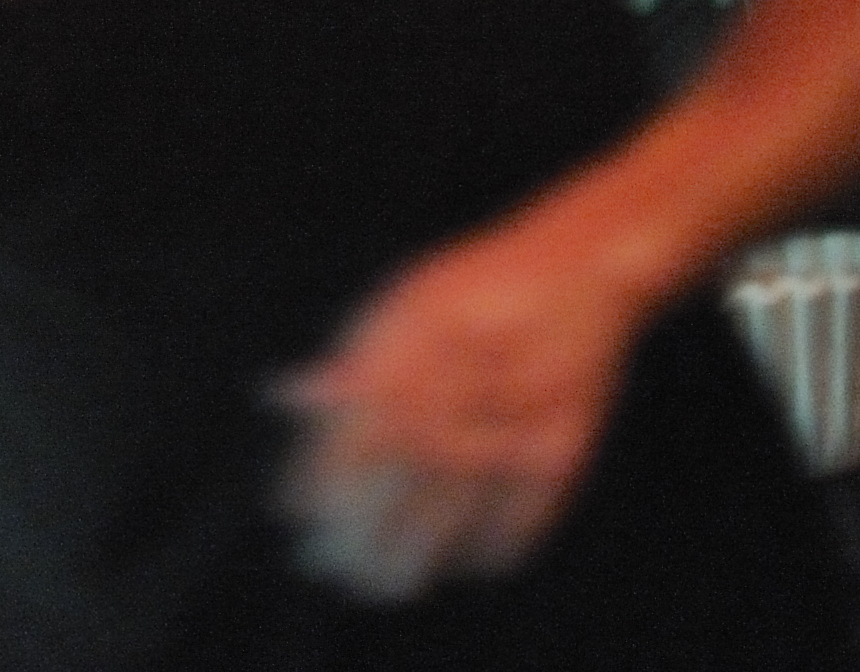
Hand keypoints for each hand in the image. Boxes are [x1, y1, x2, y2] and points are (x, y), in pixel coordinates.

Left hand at [268, 219, 647, 604]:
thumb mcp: (400, 308)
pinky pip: (517, 522)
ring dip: (414, 560)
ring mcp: (507, 434)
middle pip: (393, 494)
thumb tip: (283, 396)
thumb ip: (349, 361)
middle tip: (338, 572)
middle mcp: (451, 405)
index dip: (318, 491)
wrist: (576, 274)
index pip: (345, 446)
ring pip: (450, 521)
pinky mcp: (560, 453)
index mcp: (401, 366)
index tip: (299, 522)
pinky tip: (462, 563)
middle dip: (360, 542)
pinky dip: (486, 551)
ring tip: (386, 585)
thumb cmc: (476, 287)